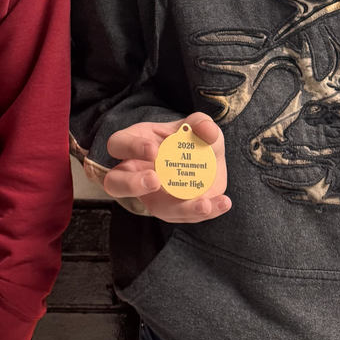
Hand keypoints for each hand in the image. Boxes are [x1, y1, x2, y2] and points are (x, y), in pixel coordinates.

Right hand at [104, 113, 230, 222]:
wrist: (203, 161)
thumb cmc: (189, 139)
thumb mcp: (195, 126)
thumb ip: (200, 123)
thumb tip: (206, 129)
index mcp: (132, 144)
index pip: (118, 144)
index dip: (132, 148)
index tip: (153, 150)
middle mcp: (134, 173)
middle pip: (117, 184)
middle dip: (134, 184)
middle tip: (156, 180)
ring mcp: (150, 196)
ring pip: (151, 207)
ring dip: (177, 208)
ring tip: (203, 204)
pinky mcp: (169, 211)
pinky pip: (181, 216)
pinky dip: (202, 211)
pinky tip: (223, 203)